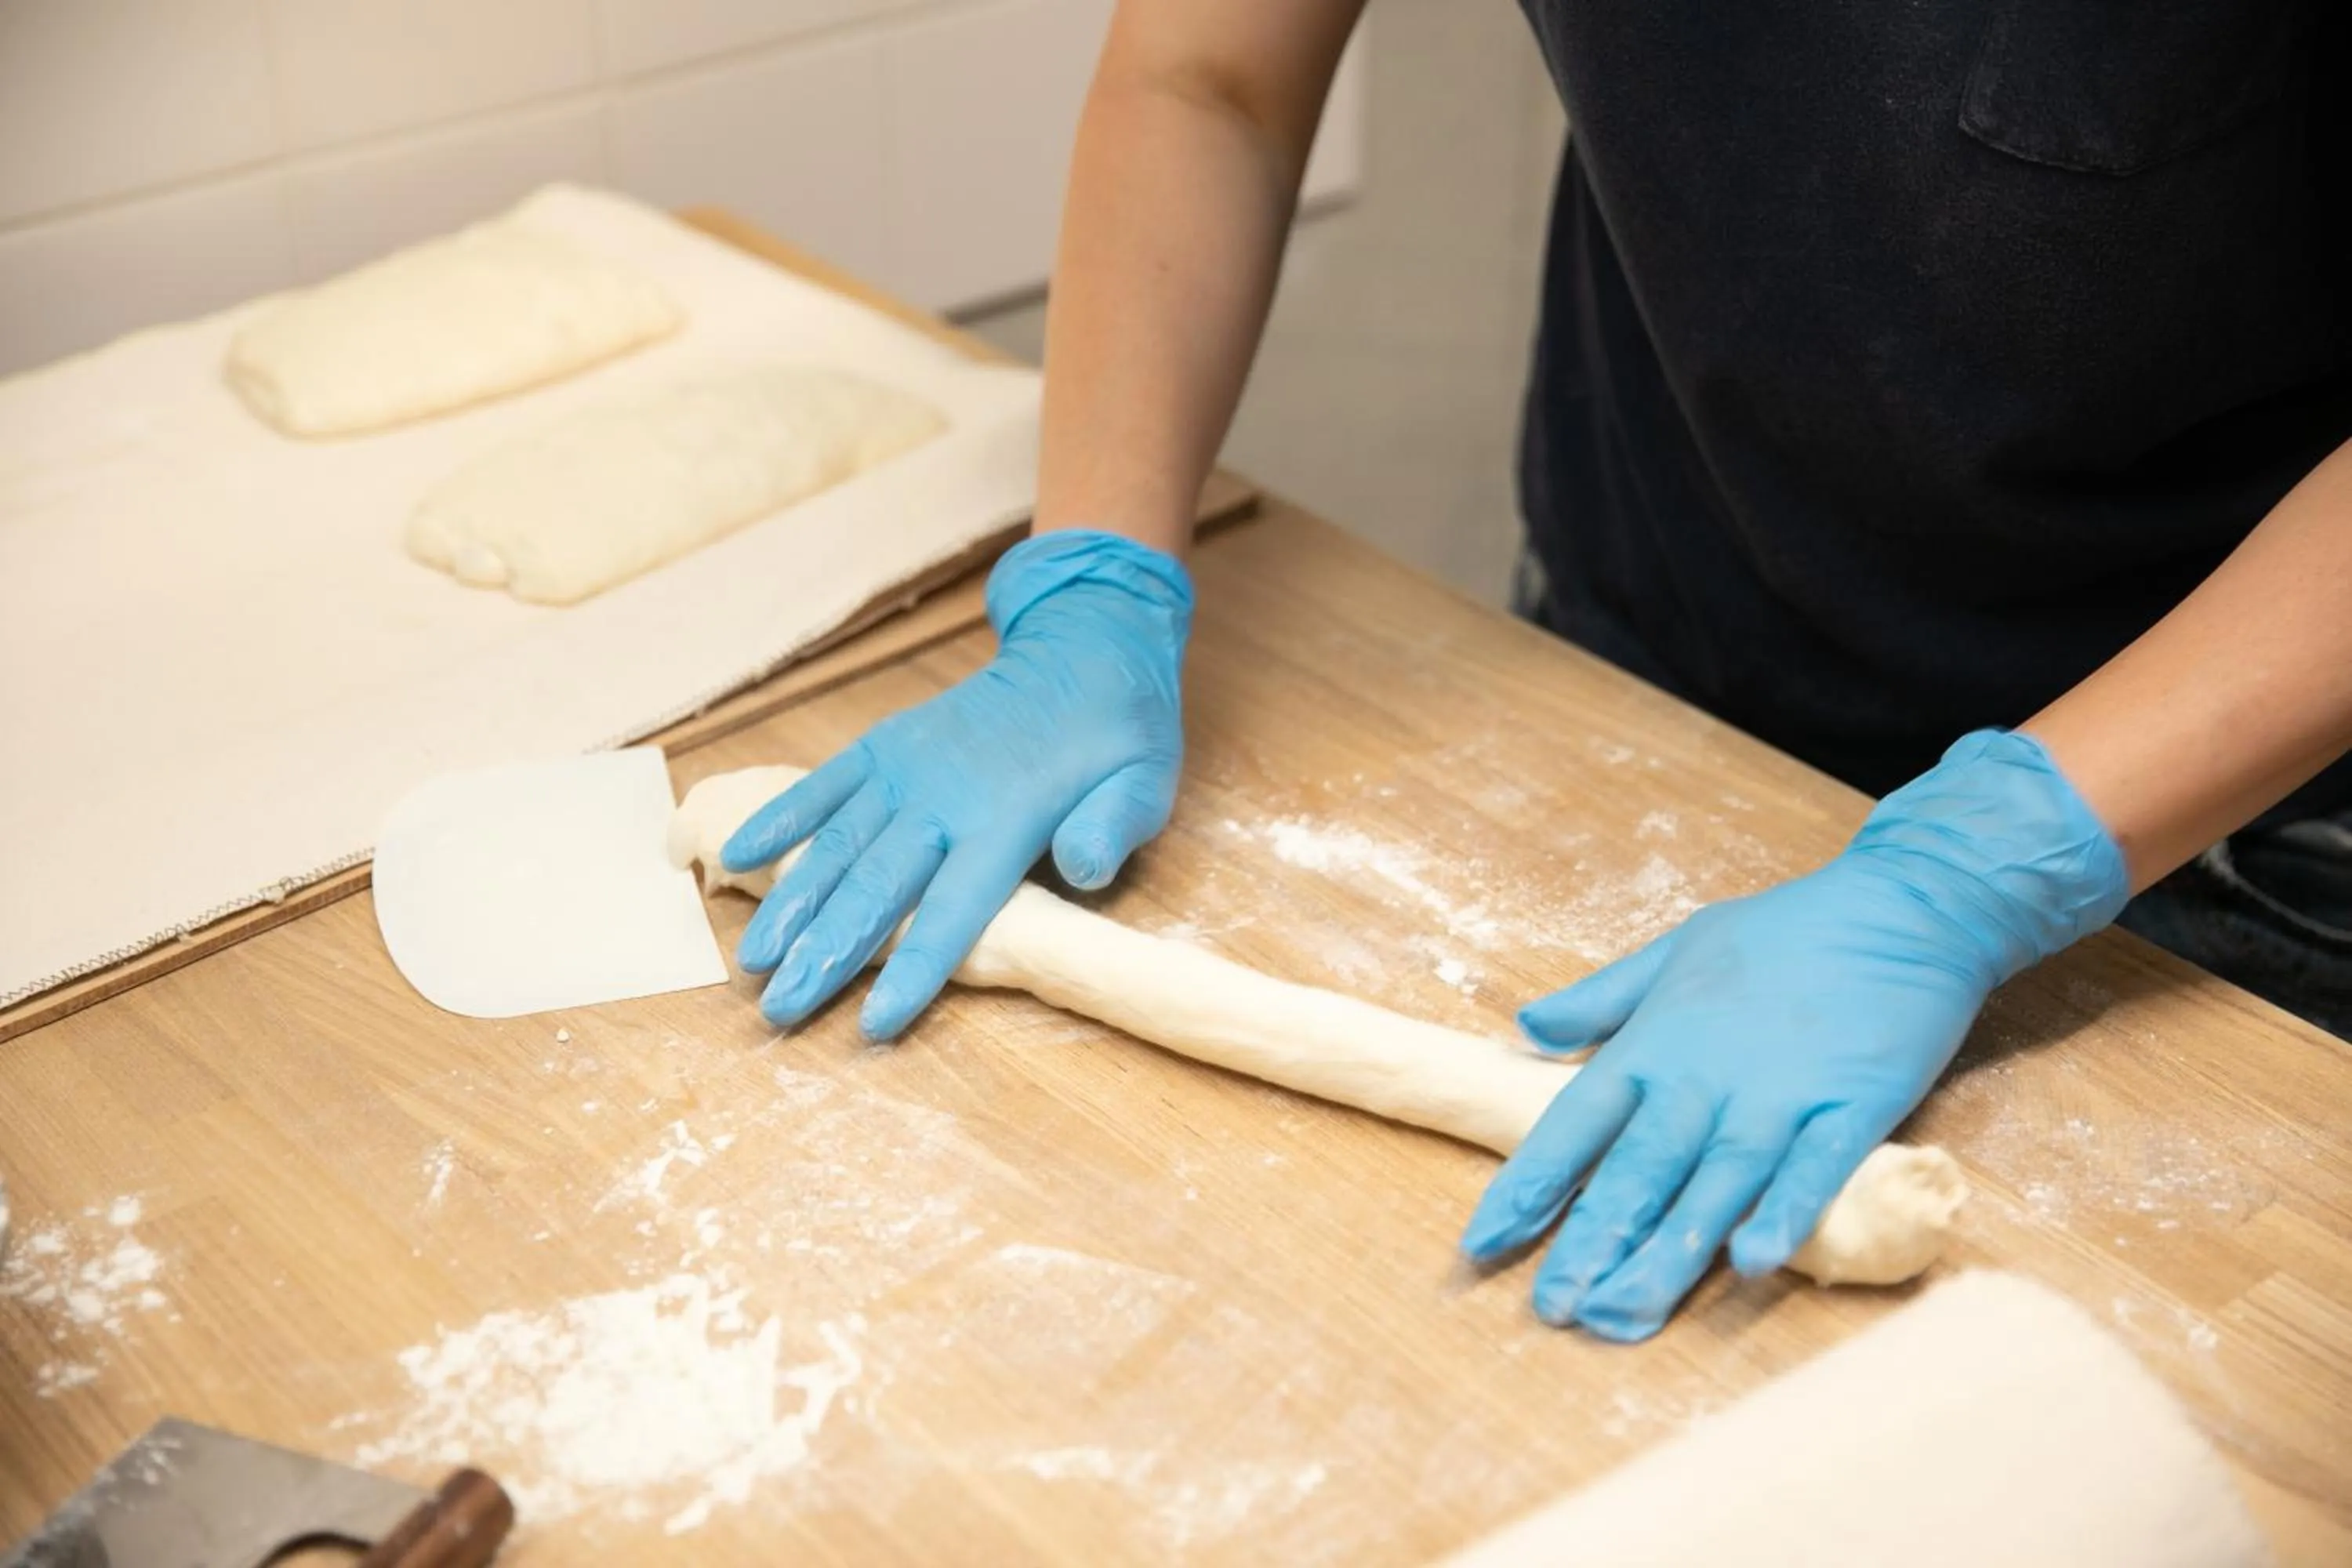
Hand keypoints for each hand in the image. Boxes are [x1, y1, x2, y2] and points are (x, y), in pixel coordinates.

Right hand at [721, 530, 1192, 1037]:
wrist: (1085, 645)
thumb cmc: (1118, 733)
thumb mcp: (1145, 781)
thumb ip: (1112, 827)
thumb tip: (1085, 869)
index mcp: (1009, 816)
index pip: (957, 907)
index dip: (915, 968)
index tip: (873, 1023)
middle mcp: (944, 793)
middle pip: (877, 885)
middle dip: (825, 951)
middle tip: (779, 1008)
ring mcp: (908, 765)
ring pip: (837, 842)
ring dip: (790, 902)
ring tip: (753, 959)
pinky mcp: (886, 744)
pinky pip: (825, 783)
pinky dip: (781, 819)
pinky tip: (737, 857)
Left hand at [1461, 730, 2127, 1340]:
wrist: (1903, 907)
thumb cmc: (1783, 931)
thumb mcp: (1674, 950)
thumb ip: (1600, 999)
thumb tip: (1524, 1028)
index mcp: (1655, 1042)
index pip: (1573, 1123)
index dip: (1528, 1185)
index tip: (1483, 1241)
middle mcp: (1705, 1077)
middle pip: (1636, 1171)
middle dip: (1590, 1244)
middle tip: (1553, 1310)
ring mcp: (1779, 1095)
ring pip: (1713, 1187)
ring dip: (1667, 1254)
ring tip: (1623, 1314)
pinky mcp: (1854, 1107)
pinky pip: (1813, 1172)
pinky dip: (1782, 1216)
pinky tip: (1752, 1265)